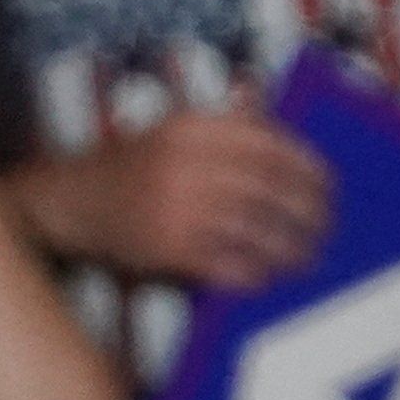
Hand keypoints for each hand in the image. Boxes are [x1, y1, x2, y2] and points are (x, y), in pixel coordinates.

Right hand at [6, 103, 332, 289]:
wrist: (71, 201)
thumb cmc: (131, 167)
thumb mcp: (172, 129)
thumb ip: (225, 125)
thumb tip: (285, 125)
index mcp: (190, 126)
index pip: (268, 142)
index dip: (306, 165)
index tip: (329, 184)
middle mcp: (184, 161)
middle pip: (269, 186)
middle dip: (307, 210)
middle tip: (326, 226)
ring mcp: (175, 205)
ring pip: (255, 228)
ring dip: (289, 247)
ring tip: (306, 256)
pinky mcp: (167, 246)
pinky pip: (228, 262)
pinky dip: (255, 271)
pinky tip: (267, 275)